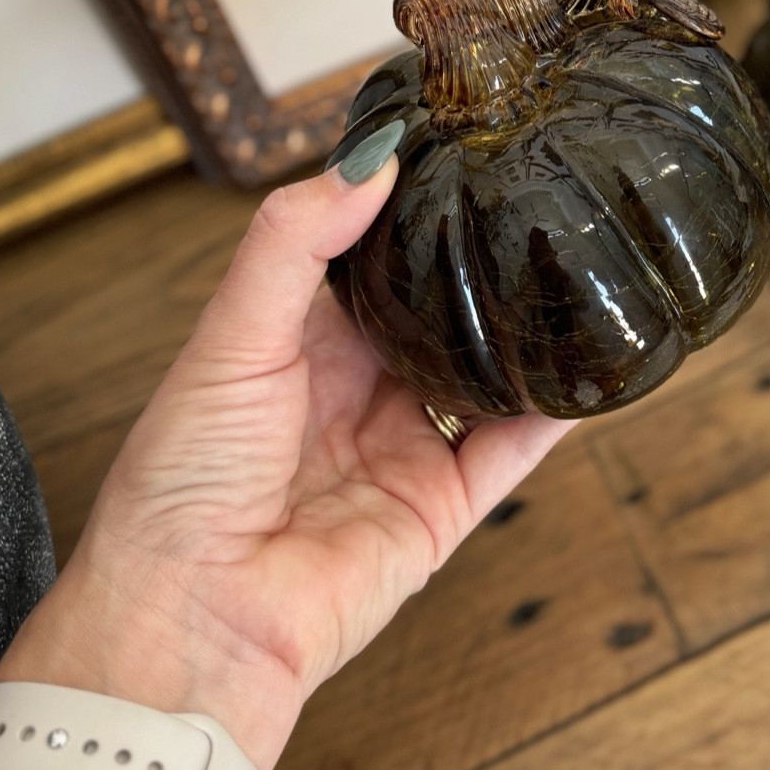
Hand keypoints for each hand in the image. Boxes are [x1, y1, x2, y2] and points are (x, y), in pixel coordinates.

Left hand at [0, 147, 571, 769]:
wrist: (191, 623)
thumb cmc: (178, 488)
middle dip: (477, 265)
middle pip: (434, 314)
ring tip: (575, 267)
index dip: (406, 207)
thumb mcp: (228, 339)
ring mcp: (401, 451)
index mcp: (294, 346)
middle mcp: (353, 393)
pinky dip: (554, 411)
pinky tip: (591, 364)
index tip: (458, 146)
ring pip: (483, 377)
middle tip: (534, 194)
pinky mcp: (441, 510)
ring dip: (525, 334)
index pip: (364, 258)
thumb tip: (369, 159)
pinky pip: (512, 451)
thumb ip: (293, 244)